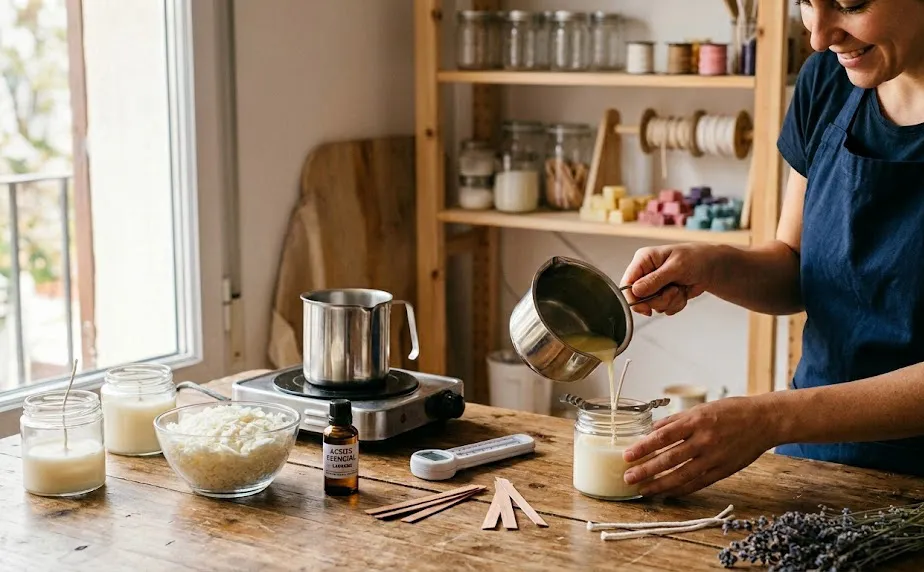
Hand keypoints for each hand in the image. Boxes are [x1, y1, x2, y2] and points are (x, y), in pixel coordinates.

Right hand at [620, 244, 717, 316]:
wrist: (711, 266)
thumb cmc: (696, 258)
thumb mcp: (676, 267)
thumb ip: (655, 280)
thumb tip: (636, 291)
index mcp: (643, 260)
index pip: (627, 283)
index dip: (633, 298)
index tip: (646, 309)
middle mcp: (645, 273)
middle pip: (639, 298)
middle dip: (659, 299)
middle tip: (674, 291)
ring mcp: (653, 285)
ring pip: (653, 305)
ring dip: (670, 301)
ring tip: (680, 289)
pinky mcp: (662, 294)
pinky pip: (664, 308)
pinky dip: (676, 304)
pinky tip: (682, 292)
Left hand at [621, 396, 777, 496]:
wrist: (764, 421)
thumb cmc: (731, 411)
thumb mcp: (701, 408)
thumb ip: (676, 421)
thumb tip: (651, 430)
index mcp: (696, 421)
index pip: (663, 436)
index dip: (643, 447)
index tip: (627, 455)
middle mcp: (704, 440)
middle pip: (669, 459)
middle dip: (646, 470)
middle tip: (628, 478)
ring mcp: (714, 458)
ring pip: (681, 476)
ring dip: (659, 484)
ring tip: (643, 489)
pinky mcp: (723, 471)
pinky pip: (697, 484)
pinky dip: (680, 490)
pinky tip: (666, 493)